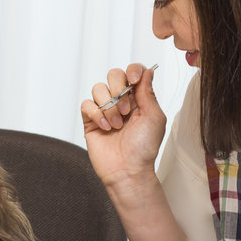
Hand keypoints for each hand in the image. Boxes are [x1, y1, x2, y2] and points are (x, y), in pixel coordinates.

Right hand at [80, 63, 166, 185]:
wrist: (128, 169)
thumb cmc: (144, 148)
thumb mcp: (154, 117)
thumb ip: (148, 92)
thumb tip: (146, 71)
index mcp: (139, 99)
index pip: (133, 72)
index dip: (132, 71)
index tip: (134, 80)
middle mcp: (121, 101)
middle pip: (113, 74)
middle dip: (119, 88)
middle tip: (126, 109)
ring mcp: (104, 110)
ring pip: (98, 88)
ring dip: (109, 106)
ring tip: (117, 124)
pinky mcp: (90, 121)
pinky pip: (86, 105)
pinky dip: (96, 114)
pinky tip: (106, 128)